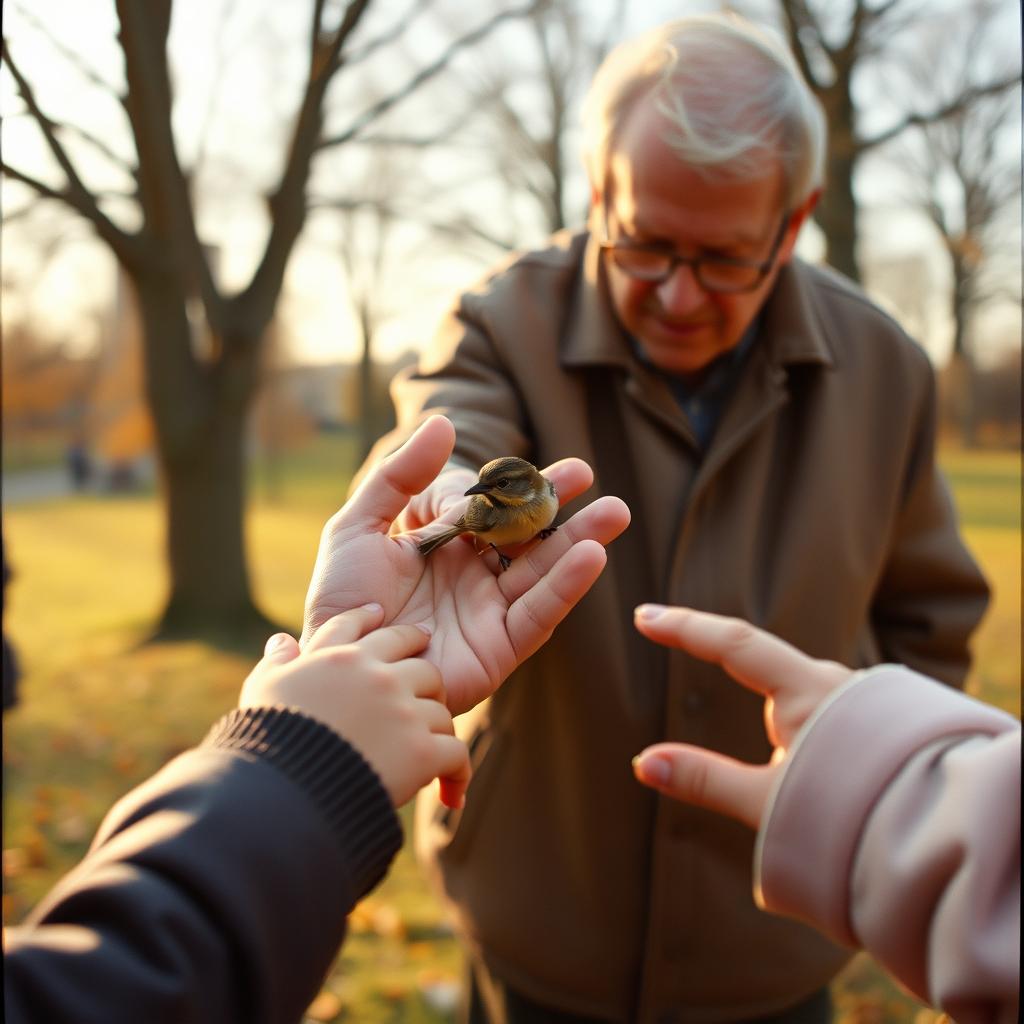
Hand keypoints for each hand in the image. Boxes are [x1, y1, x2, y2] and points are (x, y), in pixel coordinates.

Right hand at [241, 605, 469, 807]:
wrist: (281, 791)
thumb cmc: (266, 741)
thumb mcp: (264, 690)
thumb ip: (278, 662)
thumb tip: (280, 642)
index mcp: (341, 659)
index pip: (371, 629)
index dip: (387, 625)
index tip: (403, 625)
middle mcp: (379, 677)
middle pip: (424, 667)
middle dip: (428, 683)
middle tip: (429, 698)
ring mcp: (403, 713)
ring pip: (442, 711)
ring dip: (438, 732)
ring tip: (432, 751)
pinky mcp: (421, 752)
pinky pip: (455, 754)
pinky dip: (456, 774)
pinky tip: (451, 791)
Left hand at [301, 415, 629, 715]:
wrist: (337, 669)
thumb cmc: (341, 601)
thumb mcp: (358, 528)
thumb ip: (398, 477)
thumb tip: (443, 422)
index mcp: (446, 545)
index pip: (493, 507)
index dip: (518, 484)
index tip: (532, 462)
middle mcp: (474, 576)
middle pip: (528, 536)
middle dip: (560, 507)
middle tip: (589, 473)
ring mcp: (489, 612)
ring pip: (543, 572)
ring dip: (579, 542)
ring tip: (615, 512)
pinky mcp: (498, 649)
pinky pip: (538, 615)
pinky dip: (564, 588)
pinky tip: (591, 556)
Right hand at [630, 605, 851, 828]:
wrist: (936, 834)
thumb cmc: (853, 819)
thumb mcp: (769, 801)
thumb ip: (705, 779)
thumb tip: (642, 762)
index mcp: (808, 692)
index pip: (736, 644)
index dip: (686, 627)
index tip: (644, 615)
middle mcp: (834, 684)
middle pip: (760, 657)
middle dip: (712, 644)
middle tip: (661, 625)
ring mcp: (855, 701)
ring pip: (790, 682)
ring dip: (755, 682)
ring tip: (713, 664)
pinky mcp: (868, 722)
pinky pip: (813, 701)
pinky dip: (786, 707)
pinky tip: (791, 732)